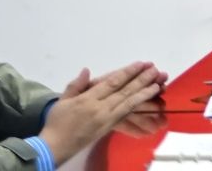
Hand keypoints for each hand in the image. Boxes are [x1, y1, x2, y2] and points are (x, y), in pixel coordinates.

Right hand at [43, 63, 164, 162]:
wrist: (53, 147)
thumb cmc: (56, 123)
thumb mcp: (62, 102)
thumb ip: (76, 85)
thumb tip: (86, 70)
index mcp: (87, 100)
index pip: (112, 83)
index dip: (128, 73)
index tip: (141, 64)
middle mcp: (99, 109)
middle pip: (124, 92)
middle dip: (141, 80)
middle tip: (155, 70)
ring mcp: (105, 119)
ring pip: (128, 104)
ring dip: (144, 94)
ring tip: (158, 85)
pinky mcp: (107, 128)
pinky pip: (124, 116)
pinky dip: (136, 108)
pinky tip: (147, 102)